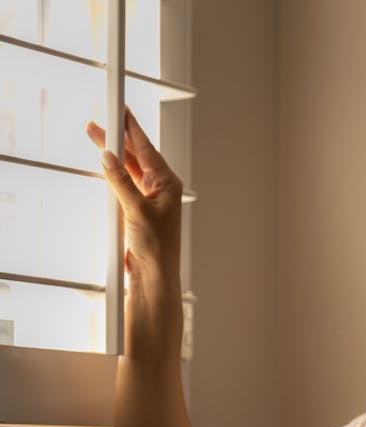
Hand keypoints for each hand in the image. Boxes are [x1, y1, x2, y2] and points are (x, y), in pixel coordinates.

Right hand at [86, 106, 182, 282]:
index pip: (146, 149)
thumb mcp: (136, 210)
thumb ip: (121, 182)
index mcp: (167, 184)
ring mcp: (148, 200)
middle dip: (116, 139)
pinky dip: (113, 174)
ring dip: (111, 156)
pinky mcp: (137, 211)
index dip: (132, 128)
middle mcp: (160, 189)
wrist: (154, 277)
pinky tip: (104, 165)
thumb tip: (107, 157)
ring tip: (95, 138)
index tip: (122, 109)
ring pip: (127, 170)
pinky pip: (123, 186)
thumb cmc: (156, 248)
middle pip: (134, 156)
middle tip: (97, 124)